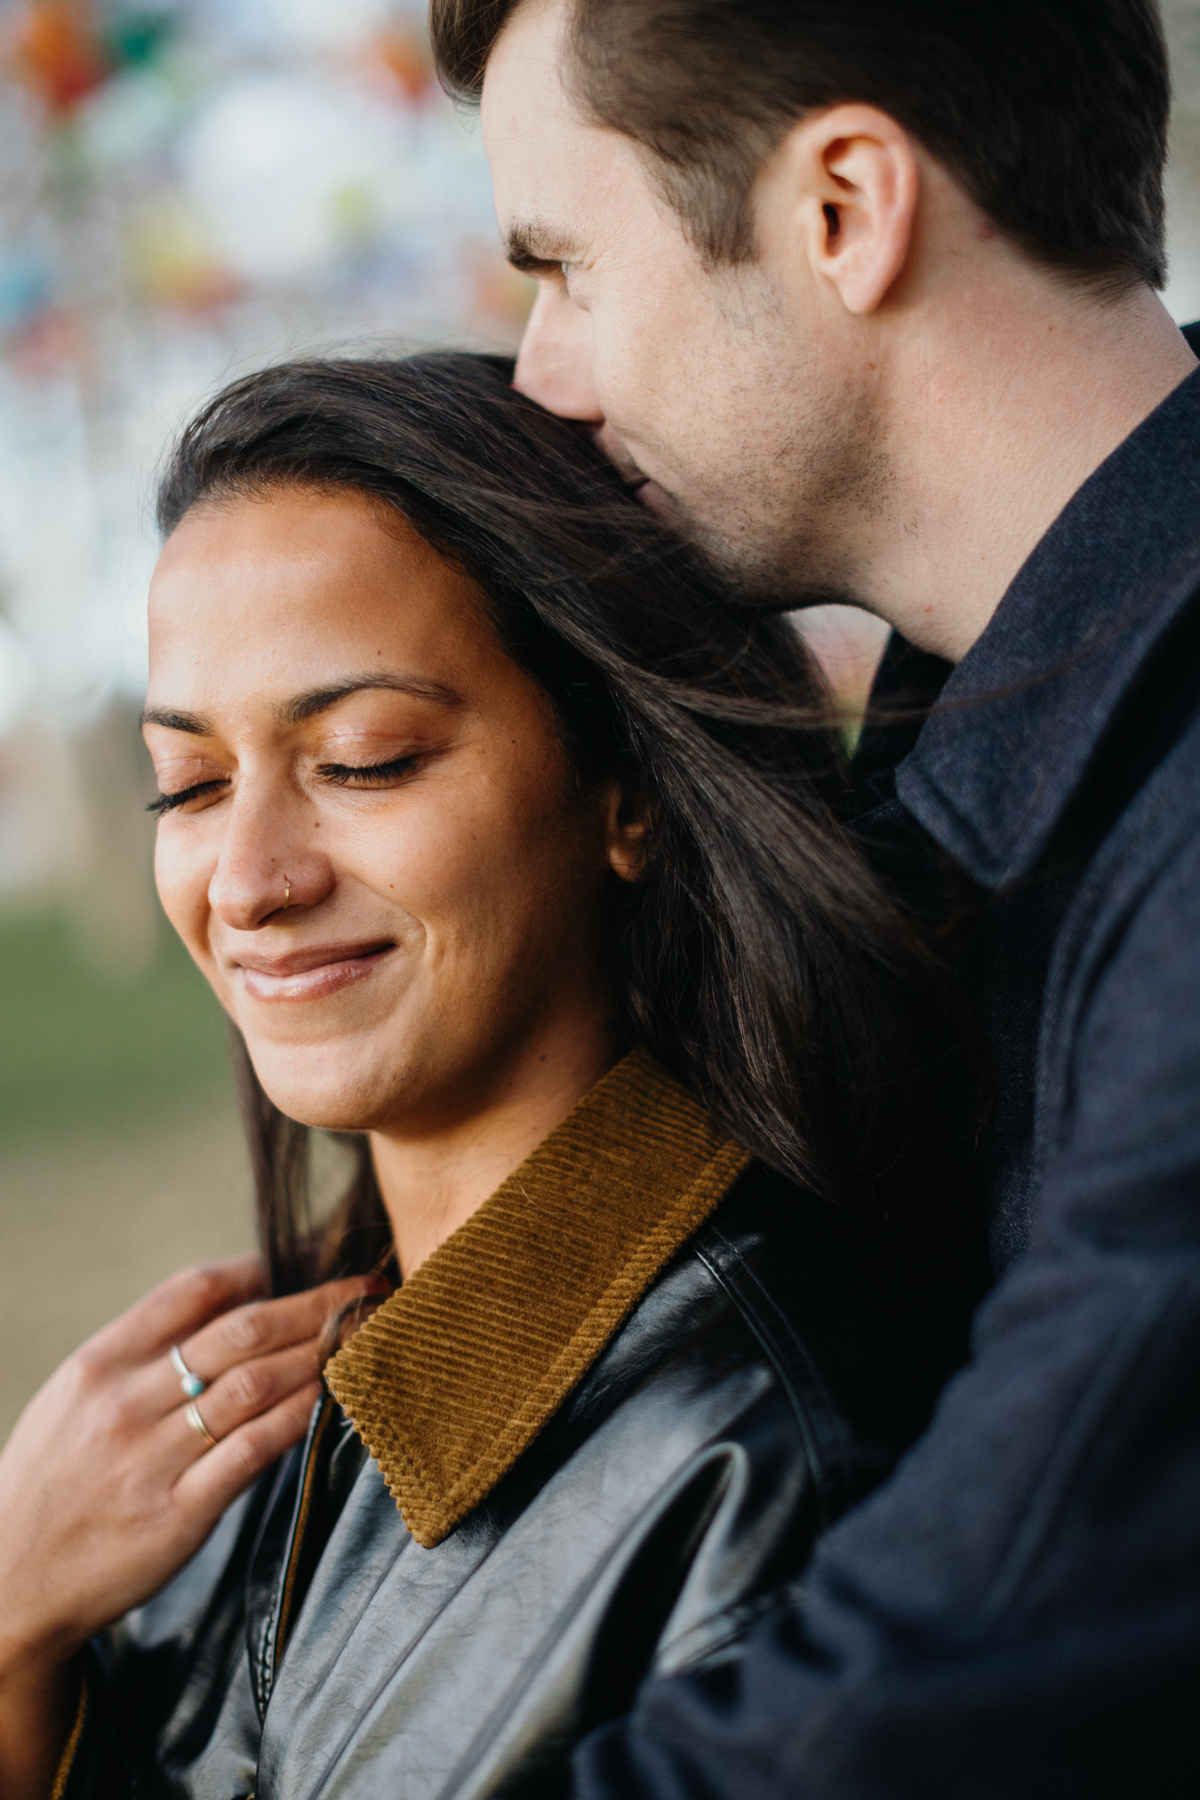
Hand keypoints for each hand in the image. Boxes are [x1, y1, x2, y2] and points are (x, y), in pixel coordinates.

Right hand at [0, 1256, 375, 1797]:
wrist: (9, 1584)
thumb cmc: (52, 1481)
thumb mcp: (74, 1399)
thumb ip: (143, 1351)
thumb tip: (232, 1298)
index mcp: (99, 1364)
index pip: (192, 1289)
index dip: (259, 1269)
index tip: (305, 1261)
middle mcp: (125, 1404)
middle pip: (240, 1331)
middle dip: (314, 1304)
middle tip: (366, 1288)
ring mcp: (153, 1460)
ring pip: (256, 1385)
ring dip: (319, 1354)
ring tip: (362, 1337)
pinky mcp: (179, 1515)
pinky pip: (254, 1452)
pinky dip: (300, 1416)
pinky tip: (332, 1397)